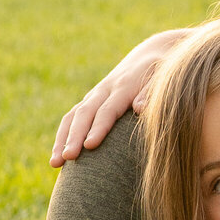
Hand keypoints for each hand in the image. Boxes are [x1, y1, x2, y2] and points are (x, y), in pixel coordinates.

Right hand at [51, 29, 189, 163]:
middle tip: (67, 158)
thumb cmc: (162, 71)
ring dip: (62, 139)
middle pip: (85, 114)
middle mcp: (105, 90)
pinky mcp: (92, 100)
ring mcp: (95, 95)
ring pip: (73, 116)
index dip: (99, 128)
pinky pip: (72, 118)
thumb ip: (152, 92)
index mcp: (124, 87)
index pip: (108, 110)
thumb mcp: (163, 77)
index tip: (90, 145)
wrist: (151, 55)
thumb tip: (139, 108)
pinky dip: (63, 135)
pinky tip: (59, 156)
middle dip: (74, 136)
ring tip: (55, 163)